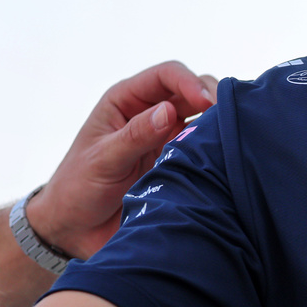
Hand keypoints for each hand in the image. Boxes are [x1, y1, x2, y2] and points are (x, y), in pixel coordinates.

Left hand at [26, 61, 217, 257]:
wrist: (75, 231)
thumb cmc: (77, 189)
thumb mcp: (102, 161)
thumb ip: (134, 136)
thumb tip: (169, 111)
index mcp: (126, 100)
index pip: (166, 75)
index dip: (190, 83)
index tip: (208, 103)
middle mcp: (150, 113)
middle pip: (191, 91)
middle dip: (212, 99)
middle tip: (228, 120)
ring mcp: (166, 136)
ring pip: (203, 117)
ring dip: (218, 122)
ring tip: (232, 136)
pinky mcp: (178, 160)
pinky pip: (203, 146)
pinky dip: (217, 146)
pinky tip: (226, 155)